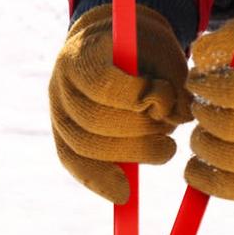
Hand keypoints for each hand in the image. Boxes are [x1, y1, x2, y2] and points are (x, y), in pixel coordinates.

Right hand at [49, 4, 190, 203]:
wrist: (110, 40)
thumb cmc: (144, 47)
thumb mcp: (164, 54)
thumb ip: (173, 85)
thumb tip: (176, 120)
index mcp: (86, 52)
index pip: (103, 84)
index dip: (137, 99)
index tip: (163, 101)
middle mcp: (61, 81)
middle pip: (93, 122)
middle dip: (140, 134)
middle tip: (169, 135)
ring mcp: (57, 109)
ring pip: (86, 147)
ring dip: (132, 153)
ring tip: (162, 144)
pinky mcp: (62, 133)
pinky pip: (74, 163)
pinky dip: (99, 181)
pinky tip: (123, 194)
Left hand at [185, 17, 233, 201]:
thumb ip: (231, 36)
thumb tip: (198, 55)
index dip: (205, 88)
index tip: (196, 82)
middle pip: (230, 129)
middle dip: (203, 116)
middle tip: (199, 107)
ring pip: (231, 164)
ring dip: (203, 147)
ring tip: (202, 132)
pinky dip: (210, 184)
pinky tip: (195, 167)